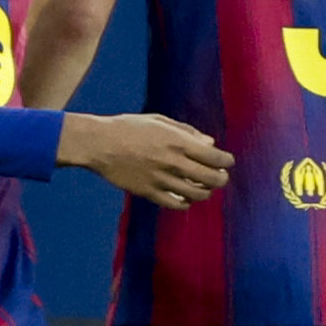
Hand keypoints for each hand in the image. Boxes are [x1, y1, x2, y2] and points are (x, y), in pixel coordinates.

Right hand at [56, 114, 231, 207]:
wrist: (99, 144)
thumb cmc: (129, 127)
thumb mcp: (159, 121)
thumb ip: (187, 131)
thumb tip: (210, 143)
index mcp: (177, 142)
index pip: (215, 157)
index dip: (226, 160)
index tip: (227, 161)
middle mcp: (173, 162)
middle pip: (211, 178)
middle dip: (221, 179)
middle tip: (221, 177)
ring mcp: (161, 180)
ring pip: (196, 195)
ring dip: (205, 192)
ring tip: (204, 187)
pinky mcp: (148, 193)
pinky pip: (175, 204)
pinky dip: (185, 203)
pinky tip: (185, 197)